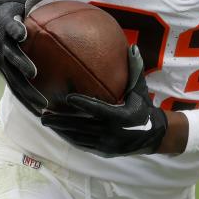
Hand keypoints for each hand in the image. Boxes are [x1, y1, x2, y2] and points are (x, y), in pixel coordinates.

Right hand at [0, 0, 62, 115]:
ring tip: (43, 106)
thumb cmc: (5, 9)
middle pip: (10, 56)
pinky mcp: (2, 72)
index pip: (10, 26)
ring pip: (12, 79)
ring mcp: (0, 61)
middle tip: (33, 73)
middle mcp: (1, 45)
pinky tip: (43, 113)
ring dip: (26, 92)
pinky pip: (16, 88)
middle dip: (20, 65)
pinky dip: (27, 100)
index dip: (16, 29)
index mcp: (4, 24)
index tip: (23, 33)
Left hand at [40, 46, 167, 156]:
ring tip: (47, 122)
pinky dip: (70, 138)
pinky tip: (59, 132)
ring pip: (79, 137)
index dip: (83, 104)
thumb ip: (135, 69)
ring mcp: (106, 144)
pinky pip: (83, 145)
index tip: (68, 97)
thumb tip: (132, 47)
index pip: (98, 109)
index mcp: (121, 116)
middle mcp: (112, 132)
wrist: (153, 136)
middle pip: (82, 126)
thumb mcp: (140, 90)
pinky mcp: (103, 151)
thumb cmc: (144, 108)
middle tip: (44, 115)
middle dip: (62, 121)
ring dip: (62, 130)